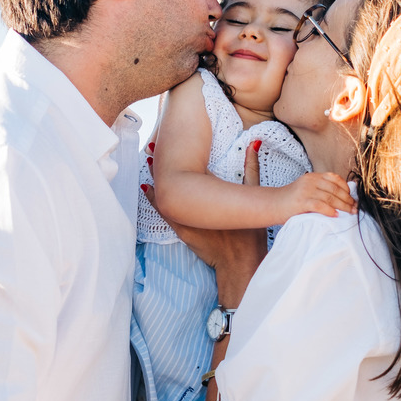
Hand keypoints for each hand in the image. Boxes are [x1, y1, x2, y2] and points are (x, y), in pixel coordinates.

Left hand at [147, 142, 266, 304]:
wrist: (239, 264)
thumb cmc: (248, 232)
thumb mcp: (253, 195)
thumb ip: (252, 169)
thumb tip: (253, 143)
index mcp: (209, 189)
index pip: (191, 165)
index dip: (179, 150)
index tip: (169, 136)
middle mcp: (192, 201)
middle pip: (174, 176)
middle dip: (163, 161)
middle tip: (153, 146)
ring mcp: (183, 217)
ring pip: (164, 191)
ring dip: (157, 177)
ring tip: (148, 160)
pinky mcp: (180, 229)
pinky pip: (161, 210)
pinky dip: (153, 197)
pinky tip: (146, 187)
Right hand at [269, 171, 354, 223]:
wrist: (271, 205)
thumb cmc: (291, 201)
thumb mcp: (306, 189)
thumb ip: (321, 190)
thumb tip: (342, 197)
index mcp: (312, 176)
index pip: (335, 179)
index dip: (346, 188)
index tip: (353, 198)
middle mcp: (310, 181)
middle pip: (335, 189)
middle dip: (348, 200)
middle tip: (355, 208)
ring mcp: (305, 191)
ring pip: (330, 198)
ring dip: (343, 206)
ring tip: (350, 213)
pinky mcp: (301, 202)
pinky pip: (320, 205)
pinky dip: (330, 211)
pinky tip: (335, 215)